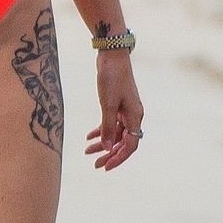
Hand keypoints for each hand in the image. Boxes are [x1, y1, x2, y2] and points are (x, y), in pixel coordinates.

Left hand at [84, 53, 142, 170]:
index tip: (105, 167)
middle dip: (110, 154)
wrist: (112, 56)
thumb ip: (107, 127)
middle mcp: (133, 115)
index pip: (130, 145)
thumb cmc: (112, 78)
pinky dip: (101, 131)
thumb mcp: (108, 104)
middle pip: (123, 142)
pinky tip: (89, 136)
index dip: (119, 158)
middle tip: (95, 165)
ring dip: (103, 143)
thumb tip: (107, 148)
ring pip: (116, 133)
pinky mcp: (118, 104)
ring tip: (87, 152)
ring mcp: (126, 110)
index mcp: (135, 116)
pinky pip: (111, 123)